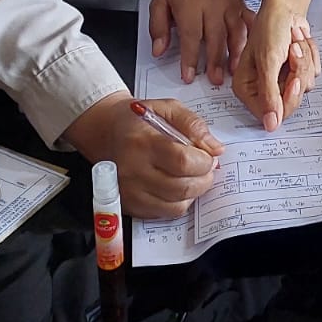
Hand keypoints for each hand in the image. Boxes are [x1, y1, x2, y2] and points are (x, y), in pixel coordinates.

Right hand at [63, 92, 223, 218]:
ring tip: (193, 177)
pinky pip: (163, 213)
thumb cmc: (138, 119)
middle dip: (204, 179)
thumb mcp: (167, 108)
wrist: (106, 132)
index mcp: (142, 142)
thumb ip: (193, 124)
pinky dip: (178, 203)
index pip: (182, 161)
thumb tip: (215, 148)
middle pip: (181, 188)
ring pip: (175, 206)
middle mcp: (133, 170)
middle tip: (207, 168)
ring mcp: (129, 192)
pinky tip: (177, 186)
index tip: (209, 156)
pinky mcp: (129, 205)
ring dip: (193, 193)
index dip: (204, 162)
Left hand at [148, 0, 247, 85]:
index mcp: (190, 5)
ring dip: (236, 53)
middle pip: (215, 36)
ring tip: (234, 71)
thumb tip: (158, 50)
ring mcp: (230, 6)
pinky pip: (250, 22)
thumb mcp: (161, 1)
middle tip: (215, 80)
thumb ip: (158, 26)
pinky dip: (253, 37)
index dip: (190, 58)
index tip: (188, 75)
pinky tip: (254, 51)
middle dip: (216, 60)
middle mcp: (212, 6)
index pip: (190, 35)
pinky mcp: (241, 6)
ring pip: (236, 32)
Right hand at [233, 2, 319, 131]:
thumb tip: (270, 125)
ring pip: (304, 86)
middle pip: (290, 102)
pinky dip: (310, 56)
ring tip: (293, 43)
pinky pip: (312, 75)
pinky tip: (299, 43)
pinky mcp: (295, 72)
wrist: (286, 8)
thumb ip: (269, 95)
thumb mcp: (268, 61)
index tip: (293, 80)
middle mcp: (263, 88)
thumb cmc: (270, 27)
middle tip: (292, 52)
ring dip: (303, 60)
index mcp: (247, 88)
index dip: (287, 97)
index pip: (271, 113)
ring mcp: (281, 80)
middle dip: (297, 72)